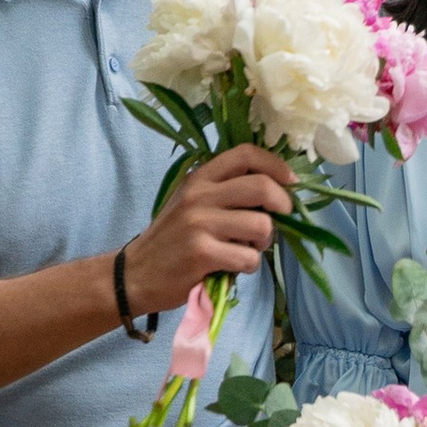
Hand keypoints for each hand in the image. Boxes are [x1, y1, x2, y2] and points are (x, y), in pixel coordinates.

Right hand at [128, 144, 293, 308]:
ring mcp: (200, 224)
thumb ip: (224, 192)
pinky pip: (248, 258)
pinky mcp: (202, 254)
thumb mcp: (191, 203)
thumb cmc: (171, 239)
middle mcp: (199, 195)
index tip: (290, 182)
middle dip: (282, 204)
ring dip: (264, 243)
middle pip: (261, 187)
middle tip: (281, 218)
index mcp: (199, 177)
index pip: (245, 154)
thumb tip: (275, 193)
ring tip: (249, 249)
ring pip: (261, 226)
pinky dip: (249, 267)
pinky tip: (233, 267)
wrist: (136, 273)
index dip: (275, 165)